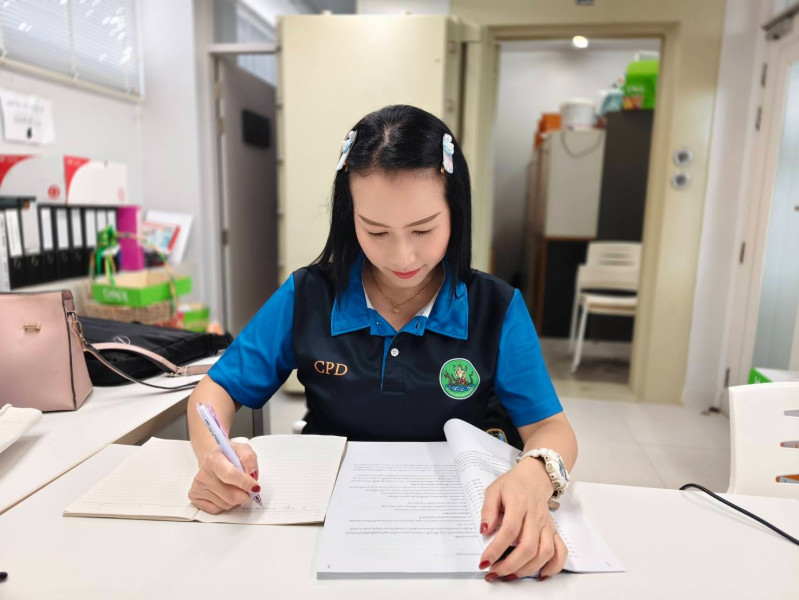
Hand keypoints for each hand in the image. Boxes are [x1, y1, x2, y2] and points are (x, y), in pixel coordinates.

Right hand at [188, 441, 259, 513]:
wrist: (211, 457)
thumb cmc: (227, 455)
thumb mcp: (242, 450)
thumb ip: (249, 459)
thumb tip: (252, 475)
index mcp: (214, 460)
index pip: (230, 475)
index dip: (245, 483)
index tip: (255, 487)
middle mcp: (203, 474)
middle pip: (230, 495)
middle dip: (244, 495)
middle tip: (247, 489)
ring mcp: (198, 487)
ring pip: (226, 505)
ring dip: (236, 500)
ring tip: (234, 488)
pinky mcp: (195, 497)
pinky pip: (217, 510)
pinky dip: (225, 504)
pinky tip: (224, 493)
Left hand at [478, 458, 567, 581]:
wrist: (534, 477)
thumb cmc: (512, 485)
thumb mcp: (493, 490)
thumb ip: (488, 510)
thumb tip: (484, 530)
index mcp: (519, 503)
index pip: (510, 530)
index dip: (497, 549)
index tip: (485, 561)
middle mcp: (535, 516)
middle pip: (528, 546)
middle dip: (510, 565)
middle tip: (494, 572)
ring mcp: (546, 525)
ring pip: (545, 552)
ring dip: (527, 569)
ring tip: (510, 575)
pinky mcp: (553, 531)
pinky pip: (560, 552)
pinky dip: (553, 567)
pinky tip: (540, 574)